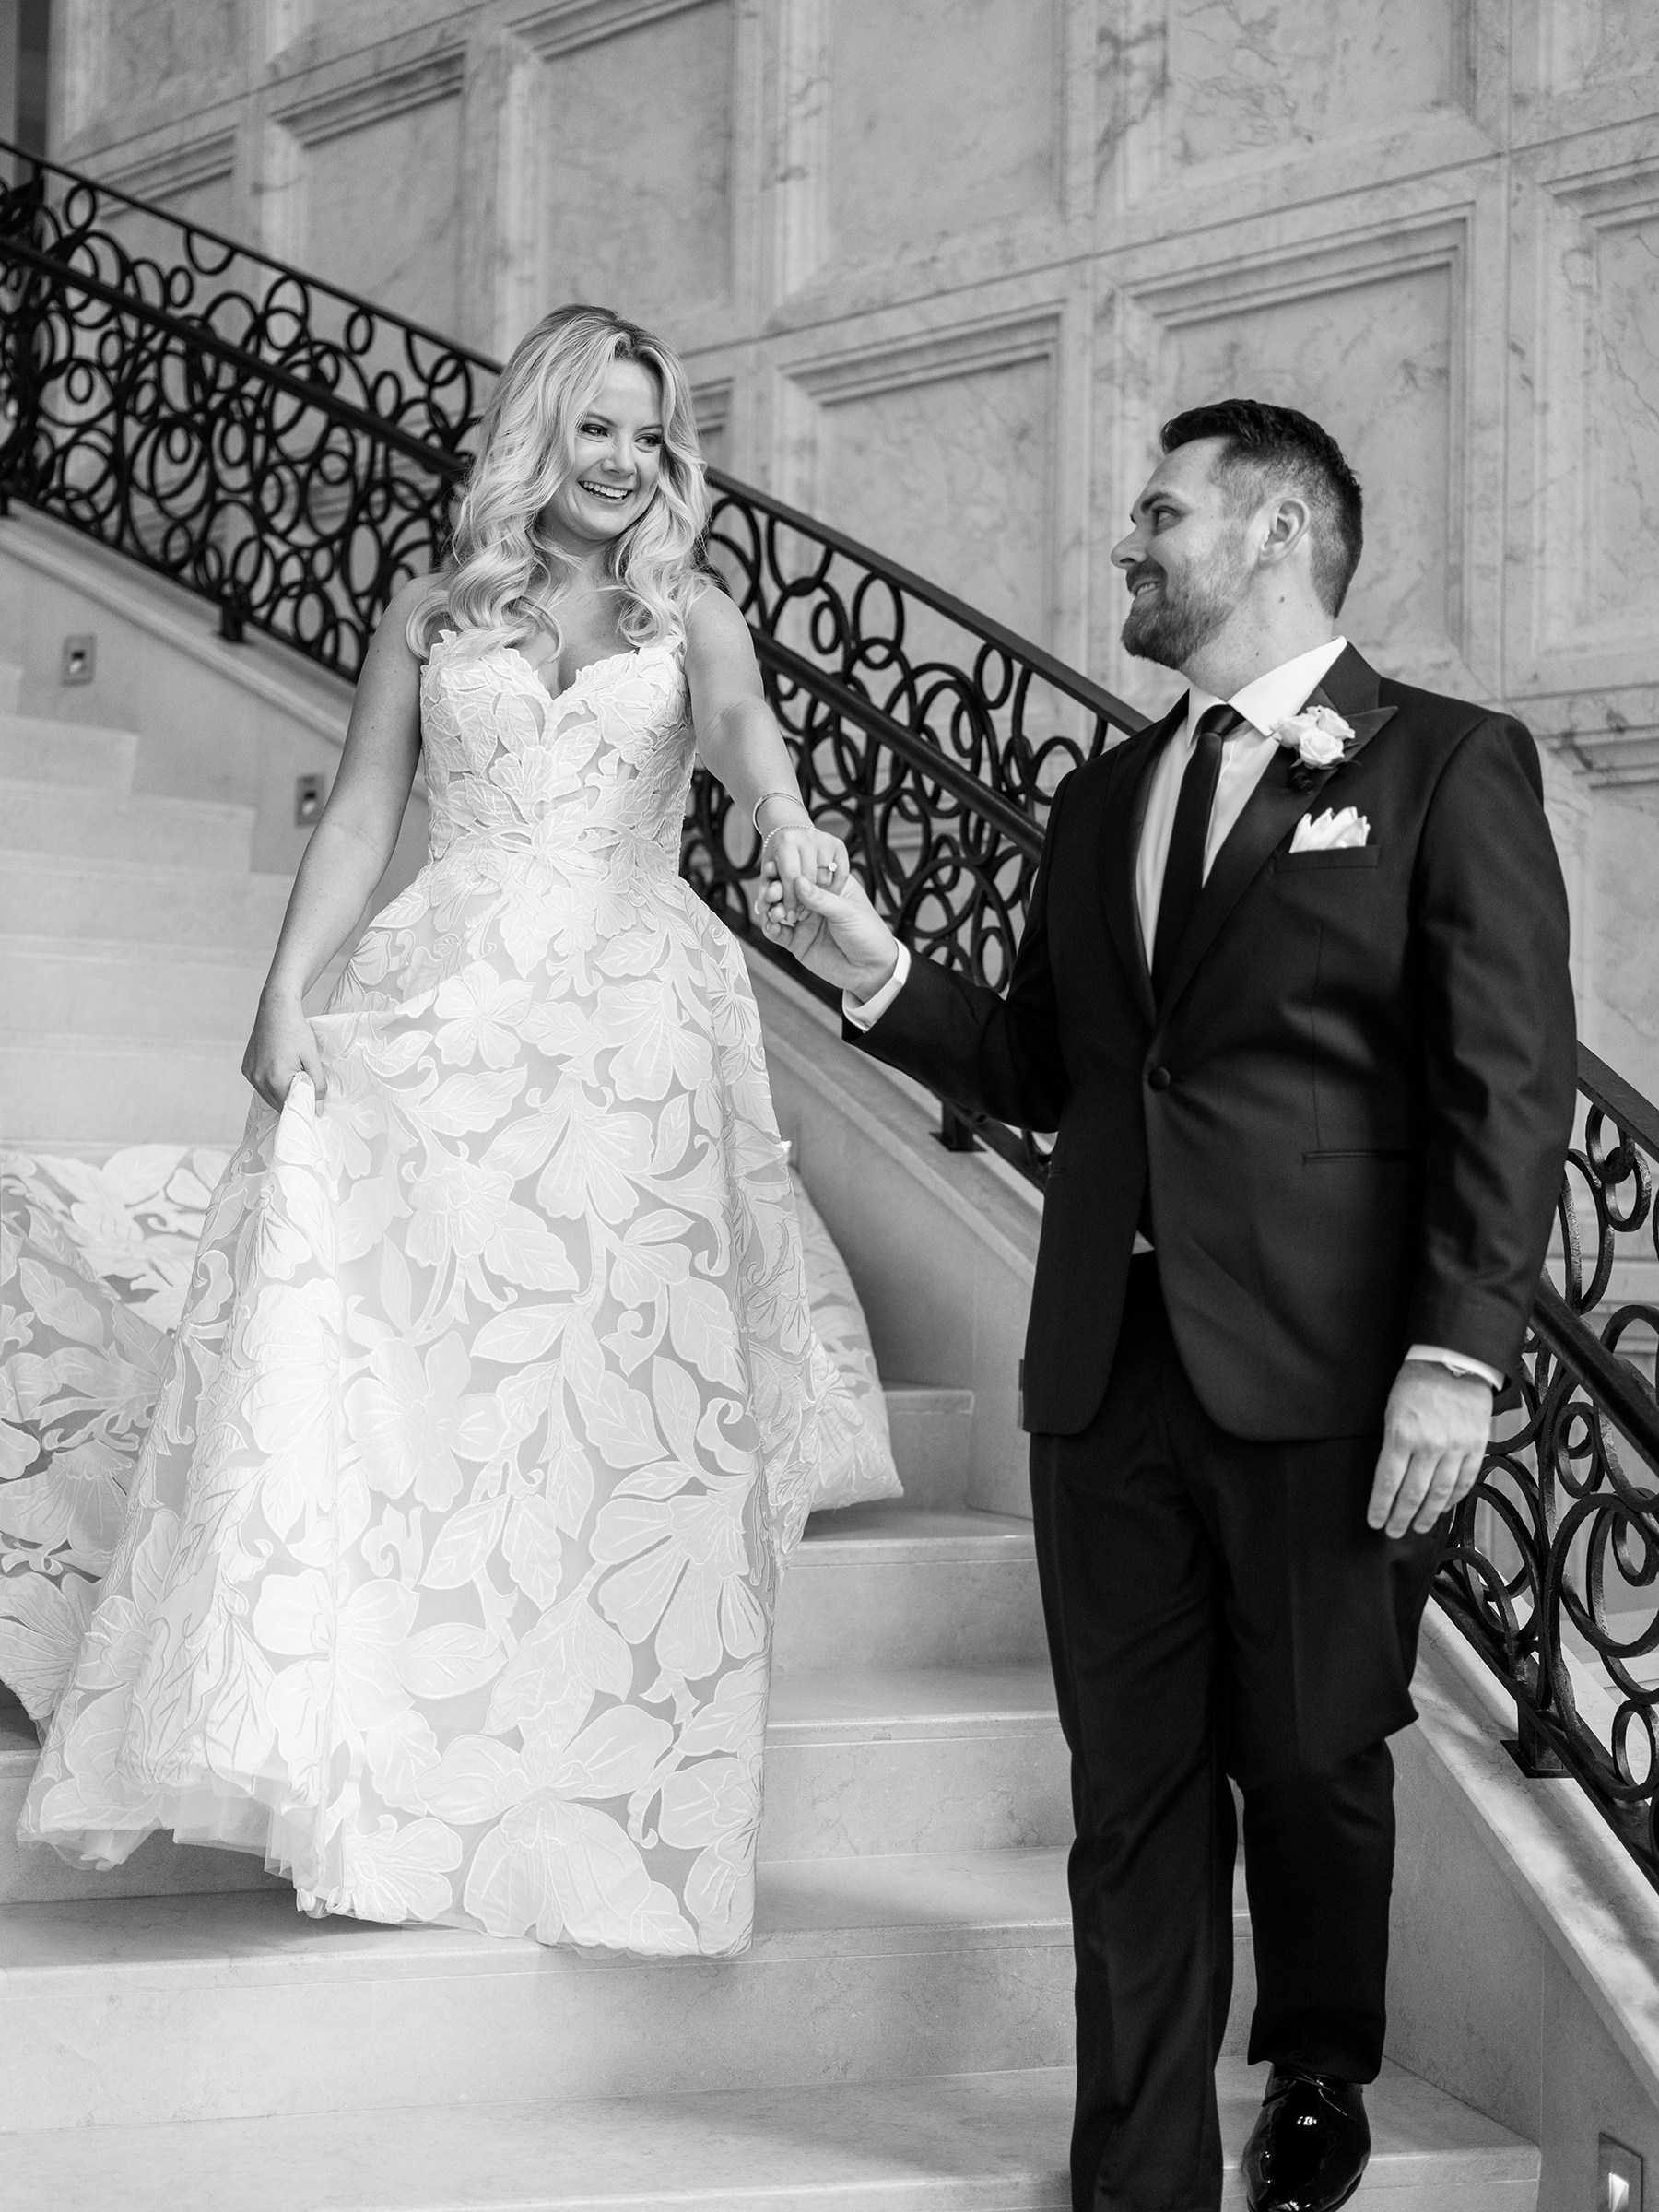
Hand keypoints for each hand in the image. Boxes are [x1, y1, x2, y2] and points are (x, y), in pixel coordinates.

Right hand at [242, 988, 327, 1112]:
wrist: (276, 1010)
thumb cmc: (296, 1031)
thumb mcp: (312, 1057)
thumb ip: (317, 1084)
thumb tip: (319, 1107)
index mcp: (275, 1079)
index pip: (290, 1107)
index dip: (303, 1106)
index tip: (313, 1101)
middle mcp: (258, 1079)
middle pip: (278, 1104)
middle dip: (292, 1100)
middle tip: (305, 1086)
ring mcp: (250, 1074)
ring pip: (268, 1096)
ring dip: (280, 1093)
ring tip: (293, 1075)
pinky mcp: (246, 1068)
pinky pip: (260, 1085)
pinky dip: (270, 1084)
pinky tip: (280, 1070)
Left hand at [758, 820, 848, 925]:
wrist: (790, 830)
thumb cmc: (777, 855)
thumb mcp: (768, 872)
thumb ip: (766, 891)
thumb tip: (763, 909)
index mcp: (787, 841)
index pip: (791, 876)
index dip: (790, 900)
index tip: (789, 916)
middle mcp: (807, 837)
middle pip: (810, 878)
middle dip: (804, 901)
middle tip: (800, 914)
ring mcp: (825, 840)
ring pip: (826, 878)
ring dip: (819, 897)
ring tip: (810, 906)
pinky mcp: (839, 844)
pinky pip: (841, 873)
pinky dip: (835, 888)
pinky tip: (825, 896)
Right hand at [758, 868, 900, 1001]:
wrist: (871, 970)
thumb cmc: (869, 935)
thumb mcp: (847, 911)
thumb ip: (821, 898)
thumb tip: (798, 881)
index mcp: (830, 887)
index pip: (806, 873)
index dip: (791, 871)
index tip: (779, 870)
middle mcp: (814, 902)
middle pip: (787, 890)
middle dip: (776, 889)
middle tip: (773, 892)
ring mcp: (804, 921)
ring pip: (779, 909)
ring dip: (772, 908)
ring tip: (775, 912)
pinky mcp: (797, 941)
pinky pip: (778, 932)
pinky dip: (771, 928)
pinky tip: (772, 926)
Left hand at [1367, 1359, 1492, 1537]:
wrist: (1454, 1361)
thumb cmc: (1416, 1382)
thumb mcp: (1391, 1409)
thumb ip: (1392, 1443)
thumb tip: (1389, 1477)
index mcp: (1402, 1434)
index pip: (1387, 1481)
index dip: (1381, 1506)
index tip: (1375, 1521)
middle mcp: (1429, 1445)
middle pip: (1413, 1493)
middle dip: (1401, 1517)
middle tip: (1394, 1532)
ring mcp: (1455, 1447)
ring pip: (1440, 1493)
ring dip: (1428, 1514)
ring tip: (1418, 1527)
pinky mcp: (1475, 1446)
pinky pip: (1464, 1481)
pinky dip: (1453, 1498)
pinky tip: (1443, 1508)